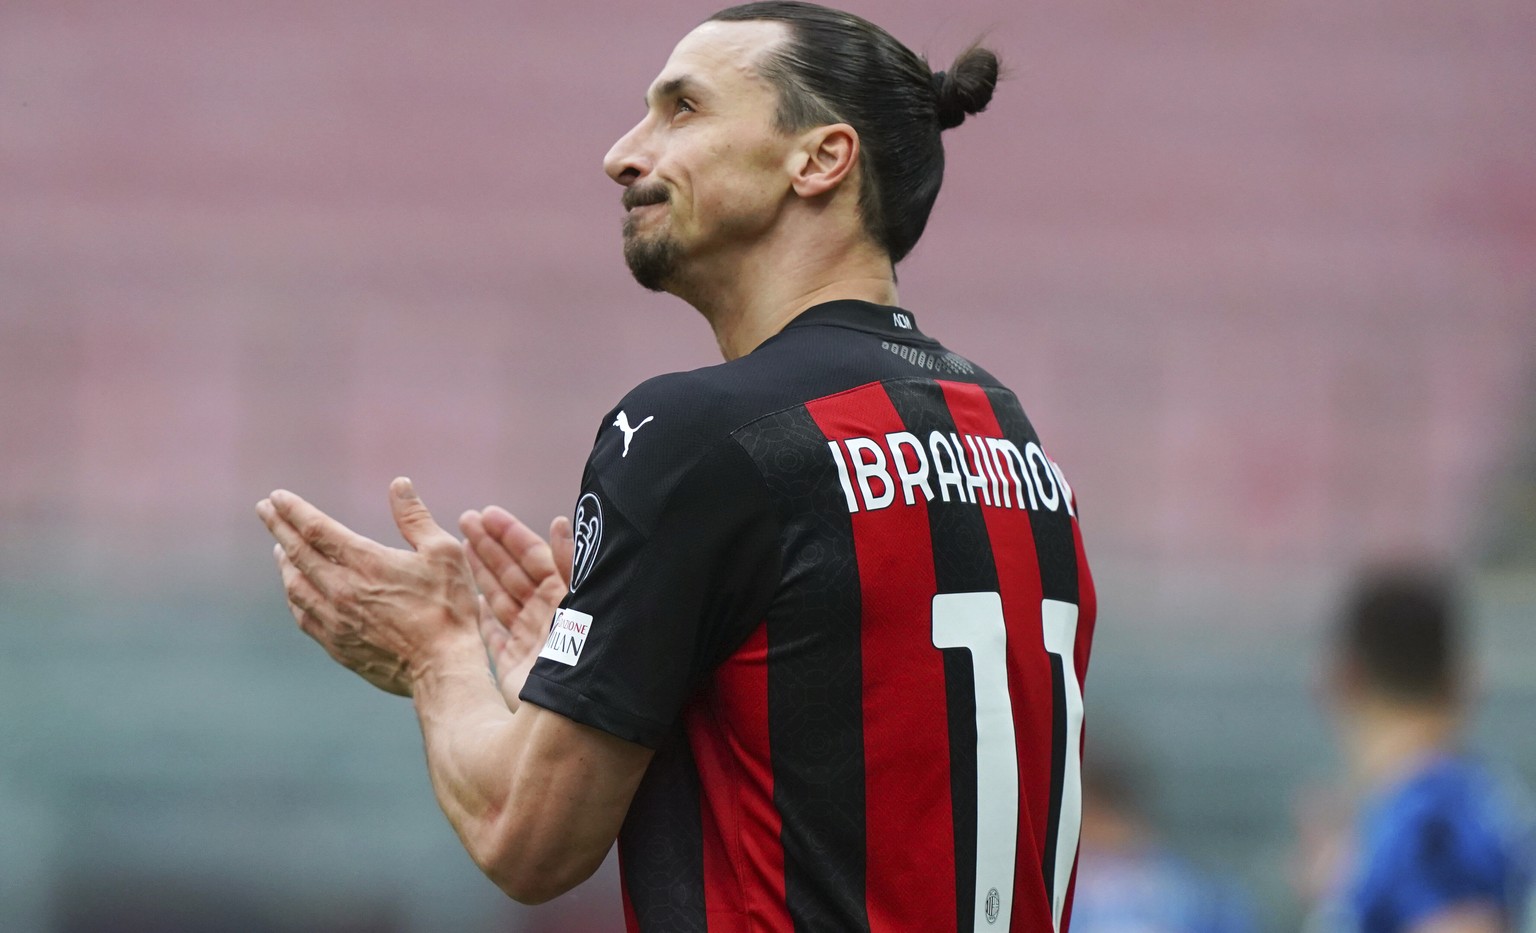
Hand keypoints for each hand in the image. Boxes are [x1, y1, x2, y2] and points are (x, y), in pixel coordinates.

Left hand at [257, 478, 480, 696]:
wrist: (442, 668)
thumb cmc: (449, 608)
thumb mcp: (443, 553)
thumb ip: (415, 518)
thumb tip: (398, 484)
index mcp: (366, 563)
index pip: (316, 529)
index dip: (294, 510)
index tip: (276, 496)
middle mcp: (342, 590)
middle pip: (297, 553)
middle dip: (279, 527)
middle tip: (264, 509)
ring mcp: (336, 620)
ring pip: (295, 586)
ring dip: (285, 563)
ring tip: (280, 549)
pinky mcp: (337, 645)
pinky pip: (303, 616)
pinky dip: (294, 596)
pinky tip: (296, 591)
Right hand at [459, 506, 572, 708]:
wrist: (582, 717)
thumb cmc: (589, 654)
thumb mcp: (582, 602)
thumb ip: (571, 562)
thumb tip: (558, 523)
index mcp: (566, 596)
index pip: (535, 557)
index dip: (511, 535)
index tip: (487, 513)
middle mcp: (548, 615)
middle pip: (515, 573)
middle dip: (491, 546)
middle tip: (465, 519)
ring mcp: (530, 641)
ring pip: (501, 599)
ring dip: (482, 573)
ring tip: (457, 546)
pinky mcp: (514, 668)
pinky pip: (494, 636)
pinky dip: (481, 617)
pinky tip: (468, 599)